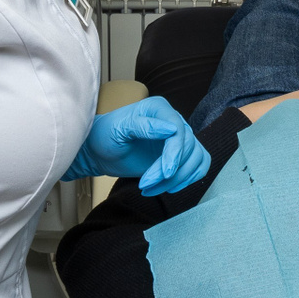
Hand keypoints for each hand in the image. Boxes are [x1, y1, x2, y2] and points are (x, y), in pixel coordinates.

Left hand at [66, 97, 210, 194]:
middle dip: (170, 172)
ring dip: (178, 179)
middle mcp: (173, 121)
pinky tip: (167, 188)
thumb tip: (171, 129)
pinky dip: (187, 180)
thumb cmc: (105, 136)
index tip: (166, 172)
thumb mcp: (118, 129)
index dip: (175, 153)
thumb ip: (143, 126)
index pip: (179, 130)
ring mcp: (178, 139)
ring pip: (196, 159)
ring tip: (151, 189)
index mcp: (159, 109)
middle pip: (189, 147)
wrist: (100, 151)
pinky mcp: (179, 155)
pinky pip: (198, 166)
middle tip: (147, 184)